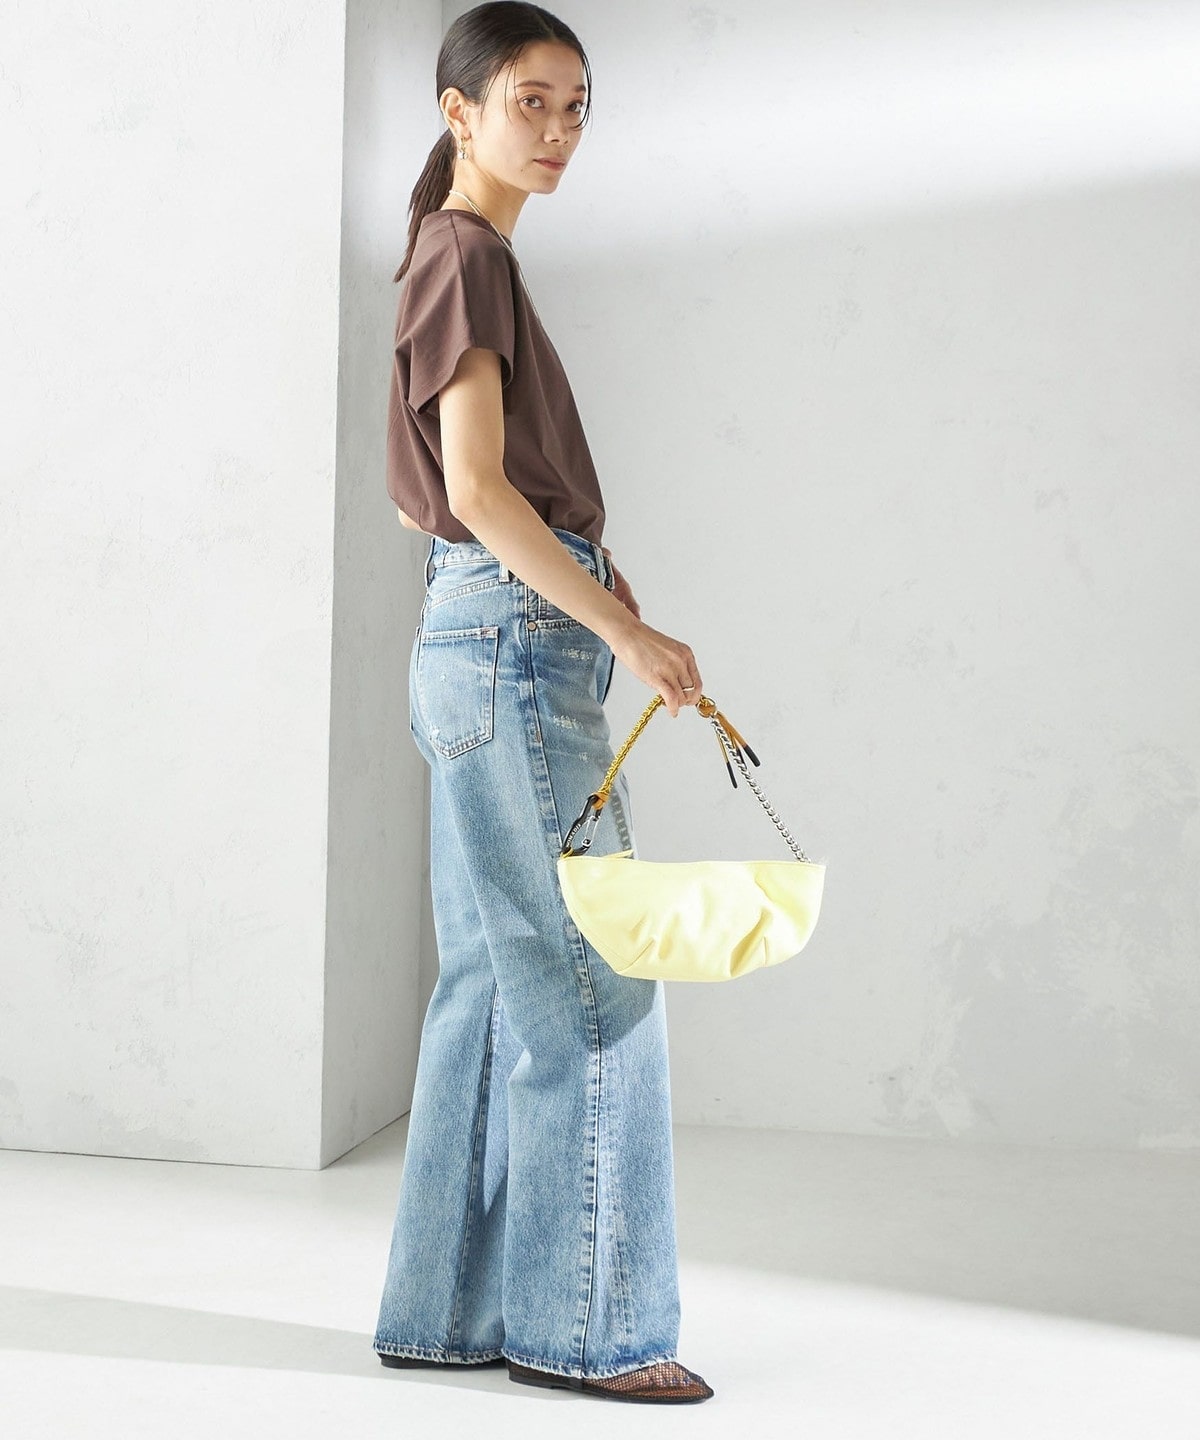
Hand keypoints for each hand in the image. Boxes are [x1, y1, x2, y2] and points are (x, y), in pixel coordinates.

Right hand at [601, 551, 701, 717]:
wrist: (626, 633)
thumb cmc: (640, 640)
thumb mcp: (667, 649)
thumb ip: (675, 664)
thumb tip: (676, 682)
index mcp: (685, 653)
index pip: (697, 681)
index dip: (694, 693)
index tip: (688, 699)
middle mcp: (681, 661)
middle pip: (691, 690)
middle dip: (684, 699)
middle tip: (676, 703)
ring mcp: (670, 669)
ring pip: (682, 697)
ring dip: (677, 704)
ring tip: (669, 705)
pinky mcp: (658, 677)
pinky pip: (672, 699)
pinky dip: (673, 709)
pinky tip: (672, 712)